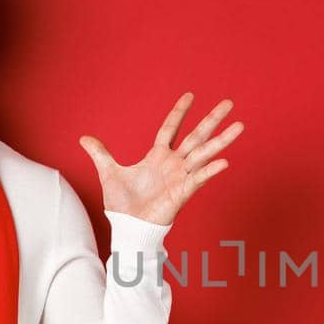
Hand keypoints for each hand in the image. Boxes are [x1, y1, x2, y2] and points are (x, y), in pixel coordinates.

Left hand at [78, 92, 242, 225]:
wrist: (128, 228)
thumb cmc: (122, 205)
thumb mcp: (109, 173)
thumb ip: (100, 154)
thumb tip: (84, 138)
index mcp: (158, 156)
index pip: (171, 128)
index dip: (179, 112)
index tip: (190, 95)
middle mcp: (174, 164)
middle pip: (196, 136)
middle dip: (212, 120)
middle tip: (229, 103)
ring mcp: (181, 177)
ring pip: (204, 153)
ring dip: (221, 140)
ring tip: (239, 126)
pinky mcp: (183, 192)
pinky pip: (199, 179)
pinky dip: (210, 171)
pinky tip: (224, 162)